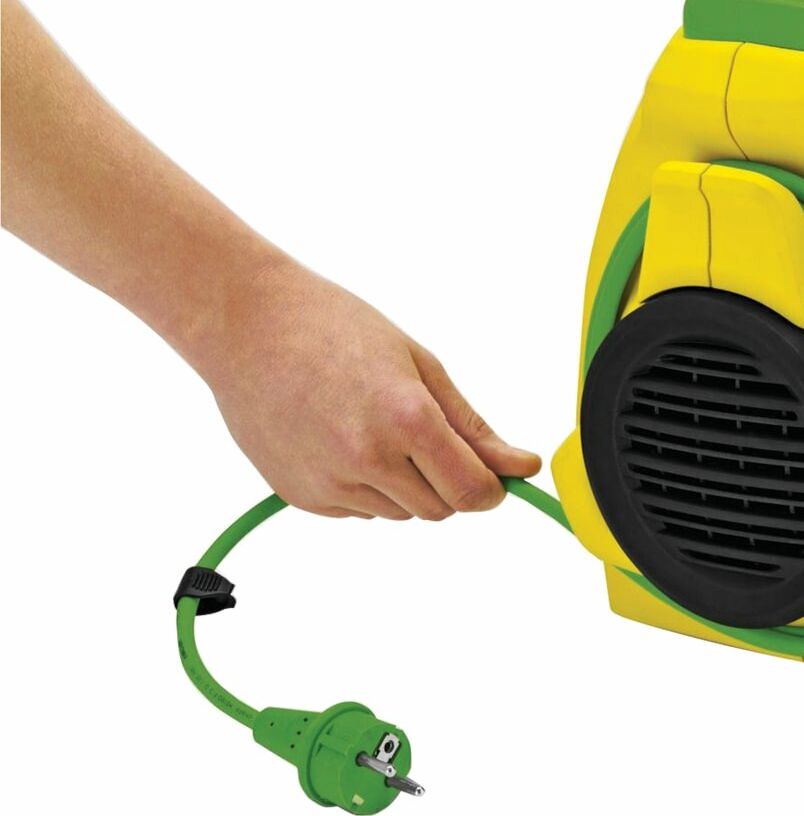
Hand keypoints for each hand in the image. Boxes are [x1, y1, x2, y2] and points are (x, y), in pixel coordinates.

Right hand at [198, 260, 540, 519]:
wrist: (246, 324)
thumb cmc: (335, 328)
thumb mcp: (420, 365)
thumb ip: (472, 427)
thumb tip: (522, 467)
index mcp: (406, 420)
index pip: (471, 492)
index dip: (491, 490)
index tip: (494, 477)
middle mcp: (367, 460)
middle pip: (438, 509)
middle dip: (448, 483)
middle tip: (426, 434)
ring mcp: (329, 483)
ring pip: (399, 513)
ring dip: (404, 484)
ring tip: (373, 425)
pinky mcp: (299, 497)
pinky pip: (358, 510)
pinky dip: (364, 486)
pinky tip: (340, 437)